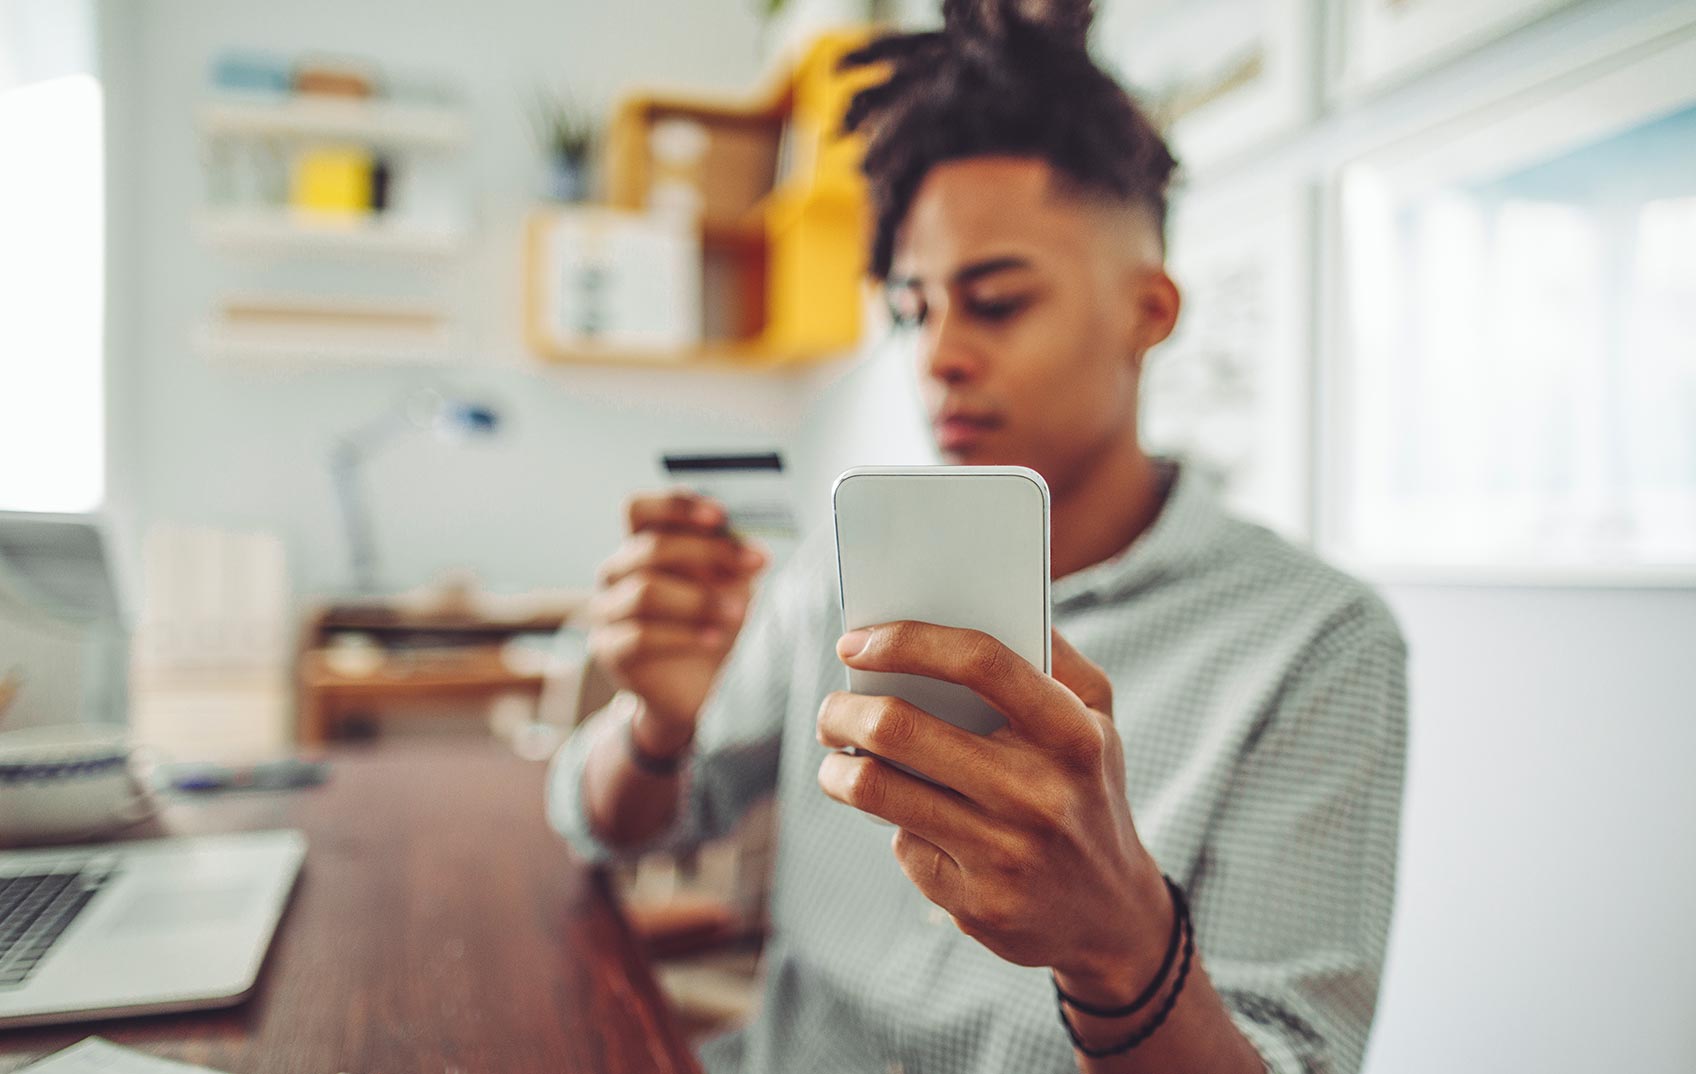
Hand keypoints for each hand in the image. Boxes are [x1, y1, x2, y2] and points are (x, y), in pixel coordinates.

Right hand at [588, 490, 767, 741]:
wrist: (697, 688)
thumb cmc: (712, 624)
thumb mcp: (729, 586)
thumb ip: (730, 560)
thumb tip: (747, 542)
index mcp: (641, 546)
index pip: (640, 510)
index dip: (675, 506)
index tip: (719, 515)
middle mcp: (616, 572)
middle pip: (650, 547)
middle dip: (708, 551)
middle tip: (754, 562)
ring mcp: (607, 611)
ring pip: (645, 590)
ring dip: (699, 599)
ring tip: (737, 613)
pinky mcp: (609, 649)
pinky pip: (640, 635)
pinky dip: (683, 635)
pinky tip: (713, 639)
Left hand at [815, 623, 1170, 991]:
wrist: (1114, 913)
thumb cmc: (1090, 789)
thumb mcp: (1099, 718)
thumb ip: (1052, 653)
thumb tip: (984, 600)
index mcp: (1073, 734)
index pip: (980, 662)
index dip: (906, 640)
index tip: (855, 643)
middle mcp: (1040, 794)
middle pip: (899, 727)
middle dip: (841, 711)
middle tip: (831, 712)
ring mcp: (1007, 855)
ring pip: (876, 790)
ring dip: (837, 771)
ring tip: (836, 761)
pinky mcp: (977, 904)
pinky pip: (903, 844)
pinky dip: (895, 826)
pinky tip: (911, 822)